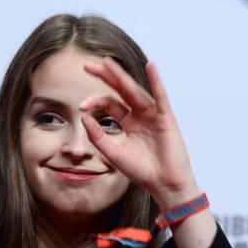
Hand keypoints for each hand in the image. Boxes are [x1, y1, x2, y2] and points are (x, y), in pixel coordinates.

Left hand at [79, 56, 199, 207]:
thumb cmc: (142, 171)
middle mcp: (141, 115)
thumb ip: (98, 137)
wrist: (164, 184)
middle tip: (88, 65)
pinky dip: (156, 81)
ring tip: (108, 63)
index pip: (110, 104)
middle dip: (105, 77)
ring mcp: (154, 115)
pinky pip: (161, 96)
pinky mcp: (167, 118)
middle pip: (121, 90)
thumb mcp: (114, 154)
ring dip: (122, 77)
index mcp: (129, 122)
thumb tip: (84, 118)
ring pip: (136, 91)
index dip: (95, 101)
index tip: (81, 106)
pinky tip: (151, 66)